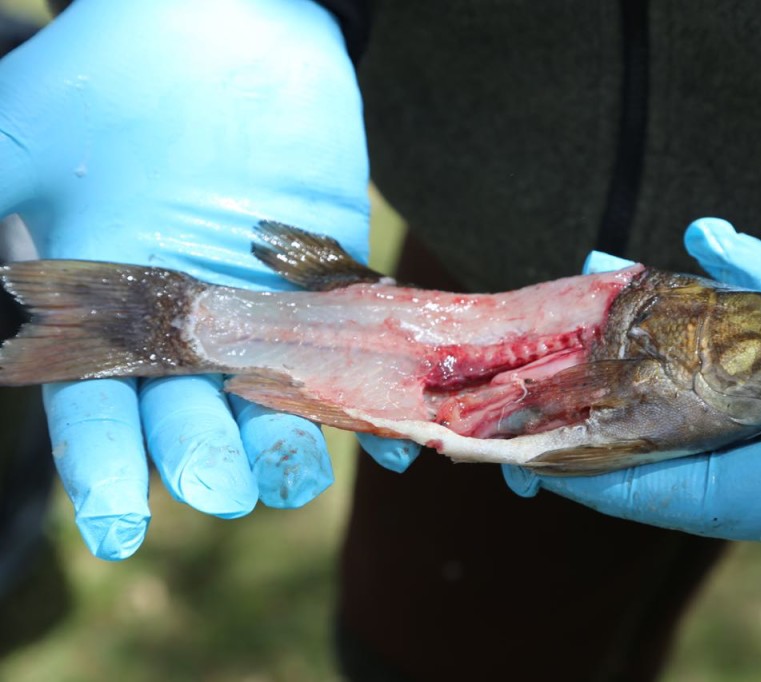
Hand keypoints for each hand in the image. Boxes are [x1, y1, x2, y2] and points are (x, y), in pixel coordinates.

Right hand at [0, 0, 379, 558]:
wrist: (224, 25)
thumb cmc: (111, 74)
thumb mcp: (24, 143)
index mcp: (111, 316)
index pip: (97, 414)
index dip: (106, 473)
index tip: (120, 529)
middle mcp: (189, 331)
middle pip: (192, 420)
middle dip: (206, 460)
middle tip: (226, 494)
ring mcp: (265, 312)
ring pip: (276, 401)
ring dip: (289, 444)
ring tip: (296, 482)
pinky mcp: (333, 286)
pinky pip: (355, 352)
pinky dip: (377, 393)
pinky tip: (396, 432)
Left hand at [505, 218, 760, 590]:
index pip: (664, 487)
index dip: (588, 473)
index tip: (516, 451)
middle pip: (667, 422)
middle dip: (601, 389)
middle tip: (538, 350)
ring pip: (710, 362)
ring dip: (655, 321)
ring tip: (602, 275)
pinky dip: (741, 277)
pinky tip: (710, 236)